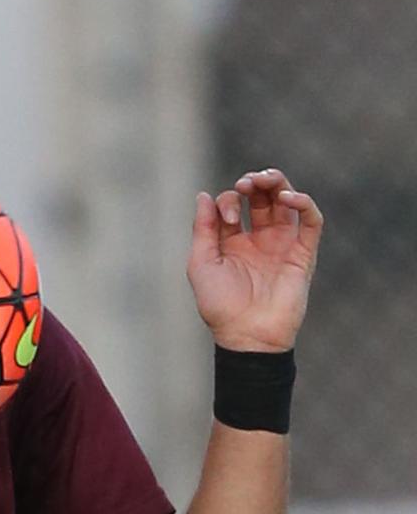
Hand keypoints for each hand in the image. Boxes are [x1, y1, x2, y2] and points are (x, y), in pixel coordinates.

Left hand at [187, 168, 322, 351]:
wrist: (247, 334)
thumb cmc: (219, 304)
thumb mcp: (201, 262)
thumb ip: (203, 228)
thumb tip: (203, 195)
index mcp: (231, 242)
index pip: (233, 206)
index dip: (229, 201)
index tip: (227, 216)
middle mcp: (257, 240)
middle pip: (261, 199)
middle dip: (255, 183)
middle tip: (248, 182)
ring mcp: (282, 245)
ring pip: (286, 203)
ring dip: (279, 185)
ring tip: (267, 179)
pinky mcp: (303, 254)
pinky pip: (311, 222)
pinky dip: (304, 204)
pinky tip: (289, 197)